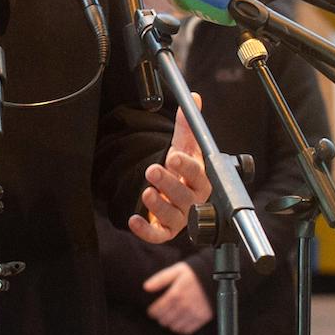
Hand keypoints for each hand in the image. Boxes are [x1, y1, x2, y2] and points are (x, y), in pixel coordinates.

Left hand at [130, 103, 211, 243]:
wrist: (171, 191)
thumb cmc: (181, 170)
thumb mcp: (184, 146)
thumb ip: (187, 125)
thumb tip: (193, 99)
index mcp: (200, 180)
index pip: (198, 175)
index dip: (187, 167)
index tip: (173, 156)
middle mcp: (193, 201)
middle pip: (186, 197)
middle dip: (169, 184)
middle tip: (153, 169)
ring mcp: (180, 218)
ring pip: (174, 217)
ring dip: (159, 206)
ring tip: (146, 191)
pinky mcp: (165, 231)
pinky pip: (158, 235)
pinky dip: (146, 231)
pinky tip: (134, 220)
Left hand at [143, 261, 212, 334]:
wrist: (214, 277)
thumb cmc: (193, 273)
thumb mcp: (176, 271)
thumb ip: (160, 279)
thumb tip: (145, 287)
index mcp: (175, 294)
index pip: (157, 310)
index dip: (152, 312)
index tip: (152, 311)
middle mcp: (184, 306)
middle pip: (164, 320)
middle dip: (160, 317)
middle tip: (161, 314)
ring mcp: (193, 313)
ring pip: (174, 327)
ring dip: (170, 323)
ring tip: (170, 317)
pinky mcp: (202, 318)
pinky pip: (187, 330)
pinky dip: (181, 328)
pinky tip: (180, 321)